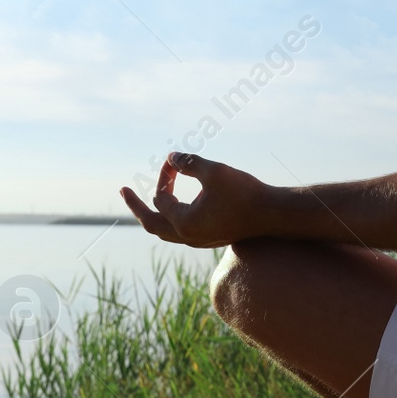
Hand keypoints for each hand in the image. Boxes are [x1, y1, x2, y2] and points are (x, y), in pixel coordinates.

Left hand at [119, 152, 271, 247]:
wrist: (274, 215)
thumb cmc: (245, 193)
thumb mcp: (215, 171)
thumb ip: (190, 163)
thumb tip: (171, 157)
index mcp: (184, 223)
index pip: (161, 197)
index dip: (165, 176)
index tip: (175, 161)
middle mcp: (188, 236)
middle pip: (150, 224)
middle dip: (135, 205)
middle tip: (123, 191)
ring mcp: (199, 240)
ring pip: (165, 231)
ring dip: (153, 213)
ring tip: (144, 200)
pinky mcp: (210, 238)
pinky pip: (179, 231)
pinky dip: (170, 217)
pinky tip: (174, 207)